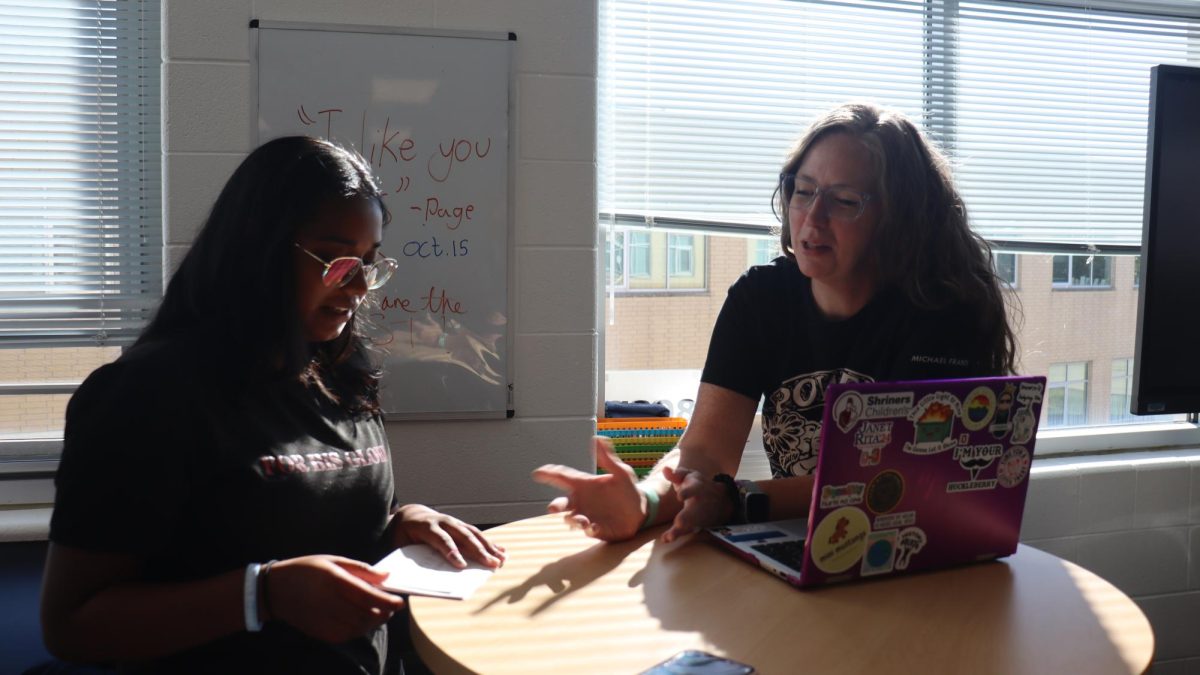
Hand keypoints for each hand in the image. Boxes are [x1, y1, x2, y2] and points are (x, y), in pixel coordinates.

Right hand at [265, 555, 406, 643]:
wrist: (275, 590)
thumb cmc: (306, 570)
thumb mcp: (333, 560)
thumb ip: (361, 569)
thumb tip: (387, 576)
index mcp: (335, 581)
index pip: (369, 596)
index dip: (389, 601)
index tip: (400, 601)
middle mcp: (331, 603)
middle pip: (368, 614)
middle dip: (385, 612)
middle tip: (392, 607)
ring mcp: (326, 620)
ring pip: (361, 627)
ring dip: (374, 621)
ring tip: (378, 612)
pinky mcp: (321, 632)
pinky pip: (348, 635)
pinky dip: (360, 629)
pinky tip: (361, 620)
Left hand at [389, 504, 505, 568]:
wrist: (410, 515)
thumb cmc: (403, 537)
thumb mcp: (401, 546)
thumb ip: (412, 560)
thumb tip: (424, 582)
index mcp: (425, 527)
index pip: (441, 540)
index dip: (451, 552)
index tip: (462, 566)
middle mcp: (442, 521)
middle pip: (463, 536)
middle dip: (478, 552)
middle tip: (491, 564)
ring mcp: (454, 522)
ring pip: (473, 534)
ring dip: (489, 547)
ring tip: (501, 560)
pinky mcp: (461, 525)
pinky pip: (477, 534)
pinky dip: (489, 543)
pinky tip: (502, 550)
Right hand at [532, 436, 645, 541]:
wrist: (640, 510)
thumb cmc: (626, 489)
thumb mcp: (620, 472)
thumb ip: (607, 458)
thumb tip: (597, 438)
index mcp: (583, 485)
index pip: (562, 477)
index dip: (549, 474)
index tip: (537, 473)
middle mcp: (581, 501)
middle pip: (562, 503)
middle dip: (555, 506)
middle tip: (552, 508)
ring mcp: (587, 516)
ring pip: (572, 519)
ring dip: (573, 520)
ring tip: (582, 520)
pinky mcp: (596, 529)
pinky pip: (589, 530)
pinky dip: (589, 529)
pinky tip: (593, 527)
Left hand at [661, 465, 734, 542]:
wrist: (721, 500)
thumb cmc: (699, 485)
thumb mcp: (691, 476)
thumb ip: (677, 474)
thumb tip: (665, 470)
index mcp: (697, 488)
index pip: (693, 490)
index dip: (687, 492)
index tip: (679, 497)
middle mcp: (699, 504)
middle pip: (694, 512)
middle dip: (687, 518)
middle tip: (679, 523)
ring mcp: (699, 516)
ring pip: (690, 525)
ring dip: (680, 531)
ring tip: (669, 537)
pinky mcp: (696, 524)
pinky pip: (687, 531)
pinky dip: (678, 534)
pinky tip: (666, 538)